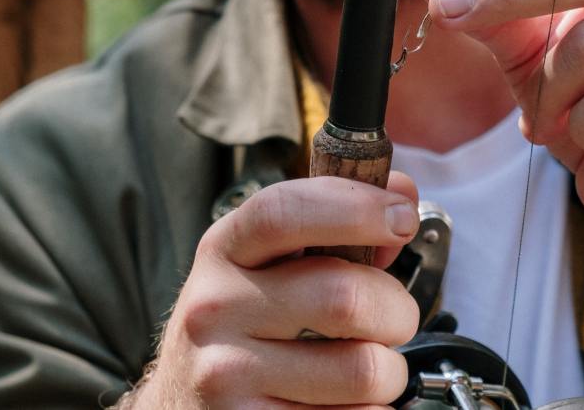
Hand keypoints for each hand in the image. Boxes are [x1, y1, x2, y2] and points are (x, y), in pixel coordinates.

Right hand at [127, 173, 421, 407]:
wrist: (181, 404)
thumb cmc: (242, 326)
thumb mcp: (267, 264)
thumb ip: (334, 226)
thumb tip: (400, 195)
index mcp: (224, 251)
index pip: (285, 212)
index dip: (356, 208)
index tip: (402, 216)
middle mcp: (217, 309)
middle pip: (345, 297)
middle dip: (397, 310)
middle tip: (394, 319)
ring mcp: (227, 375)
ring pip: (363, 369)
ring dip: (389, 371)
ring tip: (366, 367)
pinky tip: (344, 402)